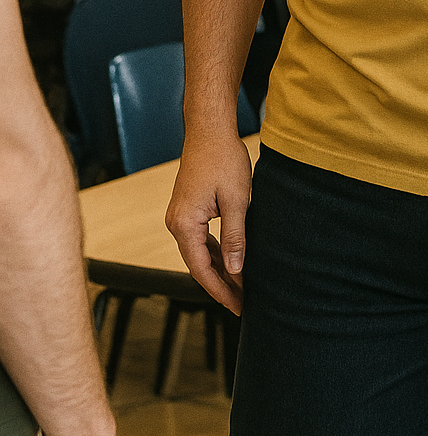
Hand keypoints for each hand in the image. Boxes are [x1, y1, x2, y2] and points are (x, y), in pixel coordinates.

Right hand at [166, 131, 252, 314]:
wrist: (209, 129)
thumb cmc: (223, 159)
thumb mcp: (236, 200)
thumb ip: (234, 237)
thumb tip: (236, 270)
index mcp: (184, 224)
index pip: (202, 269)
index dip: (220, 291)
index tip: (238, 306)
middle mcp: (176, 223)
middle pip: (198, 265)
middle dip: (221, 284)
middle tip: (243, 302)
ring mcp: (180, 216)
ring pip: (199, 253)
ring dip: (219, 269)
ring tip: (240, 287)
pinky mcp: (187, 209)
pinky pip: (199, 239)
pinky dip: (215, 252)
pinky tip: (231, 261)